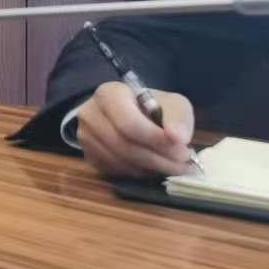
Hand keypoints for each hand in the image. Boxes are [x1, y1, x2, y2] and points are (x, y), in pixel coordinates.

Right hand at [75, 82, 194, 178]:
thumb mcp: (170, 102)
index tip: (183, 149)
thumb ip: (178, 117)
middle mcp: (90, 115)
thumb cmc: (149, 106)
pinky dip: (138, 173)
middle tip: (183, 164)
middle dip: (158, 159)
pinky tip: (152, 168)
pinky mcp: (89, 156)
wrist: (123, 112)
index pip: (128, 123)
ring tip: (172, 167)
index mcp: (109, 95)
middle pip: (124, 145)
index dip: (156, 140)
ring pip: (119, 161)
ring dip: (150, 169)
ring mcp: (85, 137)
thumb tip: (179, 138)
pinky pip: (114, 171)